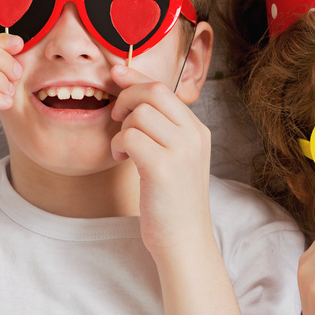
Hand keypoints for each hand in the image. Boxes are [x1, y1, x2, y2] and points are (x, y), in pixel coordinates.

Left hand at [108, 63, 211, 256]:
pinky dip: (119, 143)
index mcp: (198, 131)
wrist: (185, 242)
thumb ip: (163, 130)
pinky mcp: (163, 168)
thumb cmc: (172, 202)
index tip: (116, 72)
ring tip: (123, 148)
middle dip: (126, 98)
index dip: (136, 76)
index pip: (165, 88)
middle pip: (154, 92)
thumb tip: (132, 96)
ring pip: (140, 113)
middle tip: (117, 118)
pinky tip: (122, 158)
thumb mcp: (176, 159)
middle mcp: (193, 136)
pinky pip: (131, 136)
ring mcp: (181, 151)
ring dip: (122, 127)